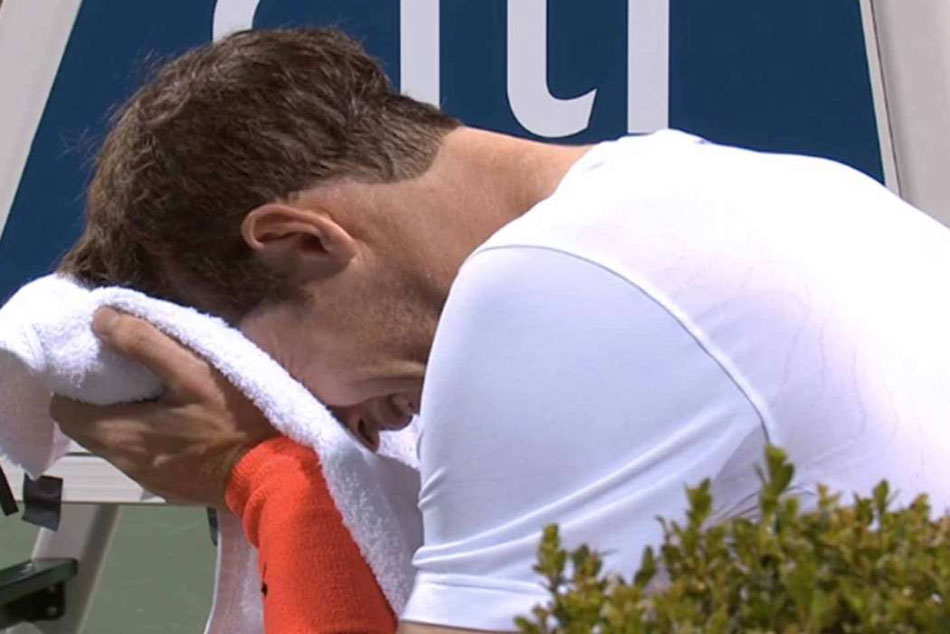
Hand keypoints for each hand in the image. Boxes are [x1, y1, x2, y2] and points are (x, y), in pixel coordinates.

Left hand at [49, 307, 278, 507]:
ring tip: (155, 396)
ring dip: (124, 419)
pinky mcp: (170, 489)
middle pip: (87, 429)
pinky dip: (147, 438)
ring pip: (115, 444)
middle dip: (98, 400)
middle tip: (128, 374)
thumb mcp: (194, 372)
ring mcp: (148, 480)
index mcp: (122, 435)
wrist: (273, 476)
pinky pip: (142, 458)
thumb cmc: (236, 422)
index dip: (73, 384)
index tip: (99, 363)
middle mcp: (125, 463)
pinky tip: (178, 425)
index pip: (64, 410)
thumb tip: (100, 318)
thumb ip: (145, 343)